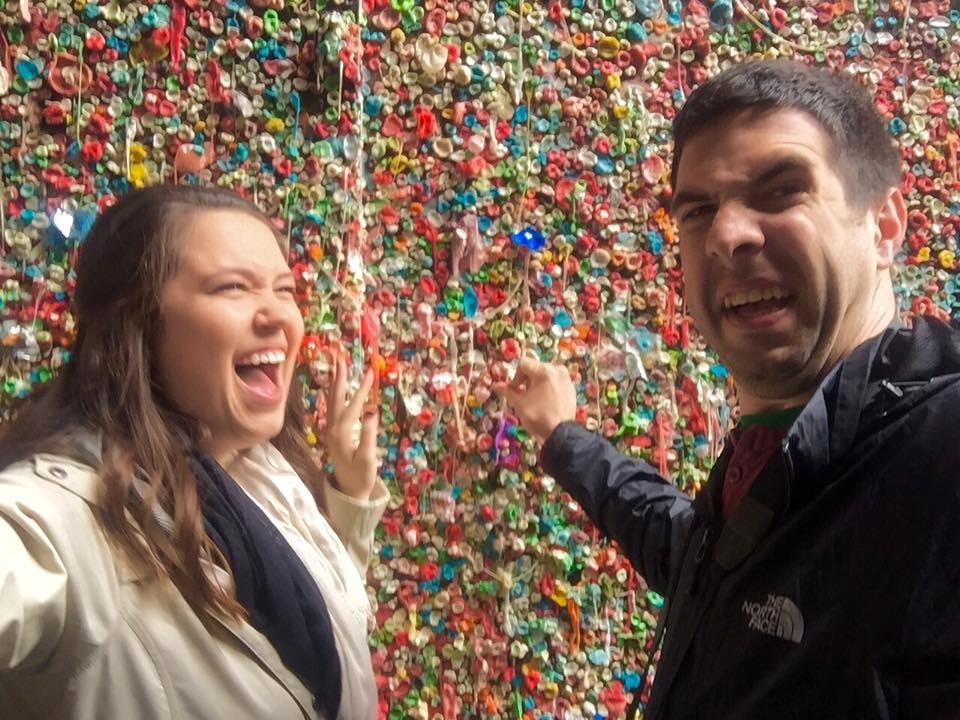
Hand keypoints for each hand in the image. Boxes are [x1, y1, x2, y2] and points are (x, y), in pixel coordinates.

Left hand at [324, 356, 378, 499]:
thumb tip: (372, 412)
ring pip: (332, 402)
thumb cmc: (361, 476)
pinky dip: (334, 395)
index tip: (370, 371)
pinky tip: (334, 389)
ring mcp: (331, 431)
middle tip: (340, 357)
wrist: (349, 492)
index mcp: (342, 433)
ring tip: (337, 367)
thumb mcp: (367, 457)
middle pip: (335, 397)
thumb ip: (368, 434)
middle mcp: (332, 429)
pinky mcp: (333, 434)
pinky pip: (332, 409)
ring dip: (335, 383)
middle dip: (339, 377)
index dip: (362, 388)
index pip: (353, 405)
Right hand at [493, 358, 576, 443]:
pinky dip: (549, 387)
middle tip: (523, 394)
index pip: (523, 364)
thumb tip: (496, 386)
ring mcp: (566, 379)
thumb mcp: (519, 403)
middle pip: (535, 368)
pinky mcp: (571, 388)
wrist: (560, 433)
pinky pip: (556, 382)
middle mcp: (557, 370)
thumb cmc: (537, 416)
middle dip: (526, 379)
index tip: (514, 390)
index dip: (515, 377)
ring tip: (534, 397)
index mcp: (543, 371)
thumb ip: (507, 391)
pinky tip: (546, 401)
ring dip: (537, 382)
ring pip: (546, 374)